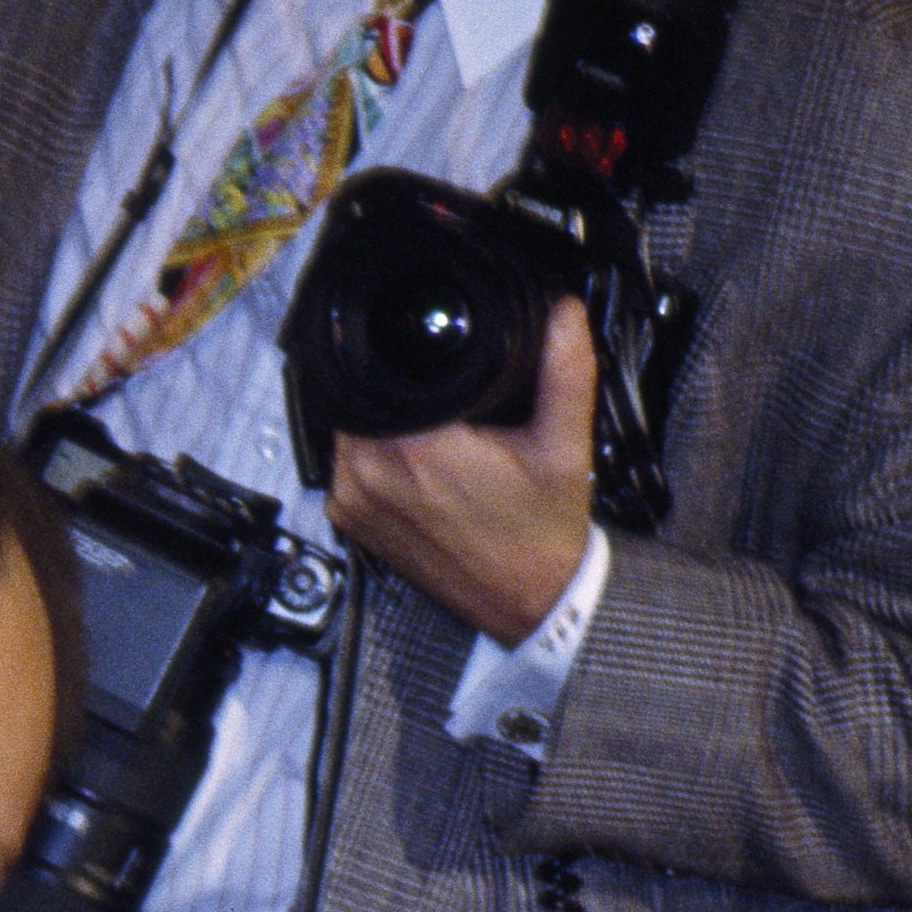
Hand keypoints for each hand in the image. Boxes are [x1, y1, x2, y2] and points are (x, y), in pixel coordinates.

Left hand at [325, 295, 599, 648]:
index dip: (407, 351)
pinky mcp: (348, 518)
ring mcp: (353, 500)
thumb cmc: (542, 533)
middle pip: (362, 393)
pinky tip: (411, 451)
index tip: (434, 347)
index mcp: (417, 451)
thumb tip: (561, 313)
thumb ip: (565, 370)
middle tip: (439, 382)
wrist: (528, 598)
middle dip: (396, 382)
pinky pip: (346, 461)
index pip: (386, 371)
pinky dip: (372, 449)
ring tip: (429, 414)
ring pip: (349, 425)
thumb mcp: (564, 445)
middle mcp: (371, 476)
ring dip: (381, 414)